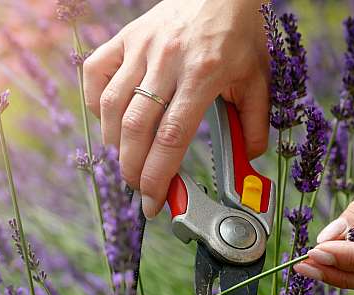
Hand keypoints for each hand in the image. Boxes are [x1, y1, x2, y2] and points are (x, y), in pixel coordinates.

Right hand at [83, 0, 269, 217]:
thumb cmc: (240, 32)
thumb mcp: (258, 78)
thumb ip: (255, 122)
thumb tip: (248, 159)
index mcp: (203, 75)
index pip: (171, 137)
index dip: (158, 176)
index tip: (154, 201)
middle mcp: (167, 61)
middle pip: (136, 128)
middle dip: (132, 169)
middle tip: (139, 187)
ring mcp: (141, 47)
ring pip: (111, 106)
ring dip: (115, 143)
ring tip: (129, 158)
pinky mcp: (125, 37)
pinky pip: (95, 72)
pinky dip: (96, 103)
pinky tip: (110, 118)